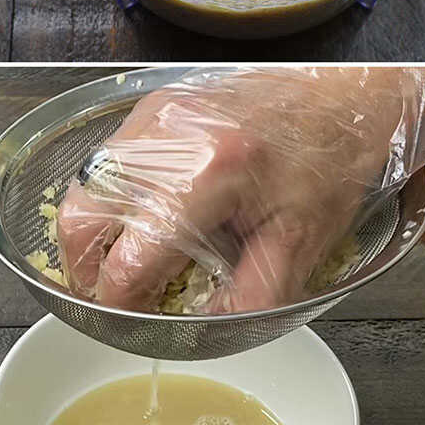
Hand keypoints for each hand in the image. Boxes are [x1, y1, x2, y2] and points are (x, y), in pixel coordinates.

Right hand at [57, 69, 398, 312]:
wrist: (342, 91)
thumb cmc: (329, 156)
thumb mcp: (301, 240)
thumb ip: (252, 297)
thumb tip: (206, 333)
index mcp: (207, 176)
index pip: (130, 258)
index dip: (120, 302)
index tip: (129, 320)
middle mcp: (168, 139)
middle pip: (83, 215)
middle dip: (84, 266)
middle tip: (108, 293)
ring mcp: (156, 115)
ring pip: (89, 182)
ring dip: (95, 227)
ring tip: (124, 256)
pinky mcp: (157, 103)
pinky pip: (111, 155)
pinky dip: (114, 192)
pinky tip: (146, 212)